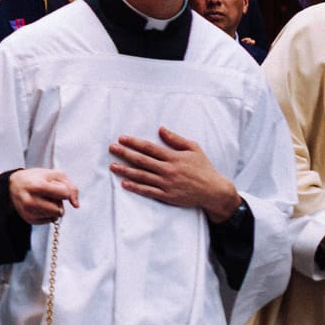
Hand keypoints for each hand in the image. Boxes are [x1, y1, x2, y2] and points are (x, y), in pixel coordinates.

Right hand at [9, 166, 79, 225]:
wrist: (14, 185)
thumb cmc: (37, 178)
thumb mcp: (55, 175)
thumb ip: (71, 187)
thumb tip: (76, 205)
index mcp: (37, 186)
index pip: (65, 194)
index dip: (63, 189)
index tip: (54, 185)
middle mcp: (30, 201)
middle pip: (60, 209)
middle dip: (58, 201)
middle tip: (48, 193)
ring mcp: (28, 212)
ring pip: (55, 216)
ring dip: (53, 207)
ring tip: (43, 198)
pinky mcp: (29, 219)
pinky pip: (49, 220)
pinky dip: (48, 213)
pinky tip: (39, 205)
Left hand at [108, 126, 238, 219]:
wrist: (213, 191)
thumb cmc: (203, 168)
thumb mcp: (193, 148)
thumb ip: (175, 139)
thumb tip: (161, 129)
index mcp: (173, 157)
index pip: (149, 148)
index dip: (134, 143)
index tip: (122, 138)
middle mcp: (168, 170)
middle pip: (142, 160)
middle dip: (125, 154)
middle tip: (111, 148)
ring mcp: (166, 184)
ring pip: (142, 176)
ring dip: (125, 171)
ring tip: (112, 166)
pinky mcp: (167, 196)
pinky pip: (148, 191)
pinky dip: (135, 188)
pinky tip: (124, 183)